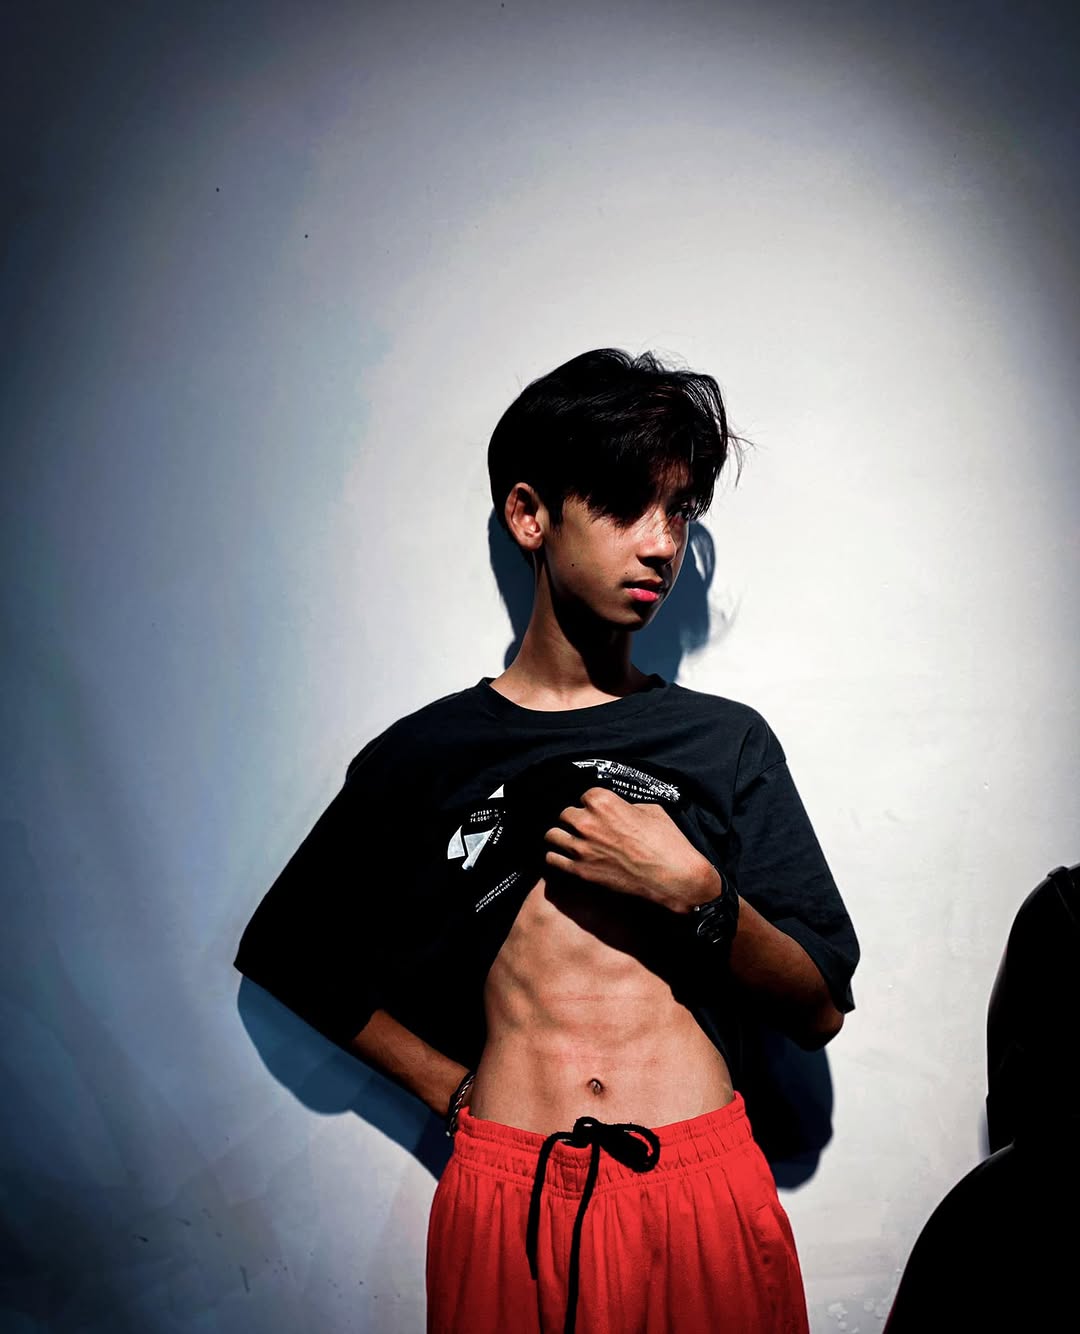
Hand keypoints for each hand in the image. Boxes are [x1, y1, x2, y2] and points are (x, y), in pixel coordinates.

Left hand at [543, 787, 716, 910]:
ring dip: (562, 837)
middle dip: (575, 820)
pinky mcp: (580, 871)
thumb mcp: (650, 810)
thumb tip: (616, 809)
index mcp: (603, 800)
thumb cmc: (667, 841)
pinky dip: (556, 857)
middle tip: (586, 830)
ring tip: (571, 842)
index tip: (597, 813)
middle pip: (564, 814)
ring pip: (552, 835)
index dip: (591, 805)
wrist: (673, 877)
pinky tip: (565, 858)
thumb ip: (624, 805)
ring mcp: (581, 847)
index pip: (583, 795)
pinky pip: (552, 859)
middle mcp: (587, 820)